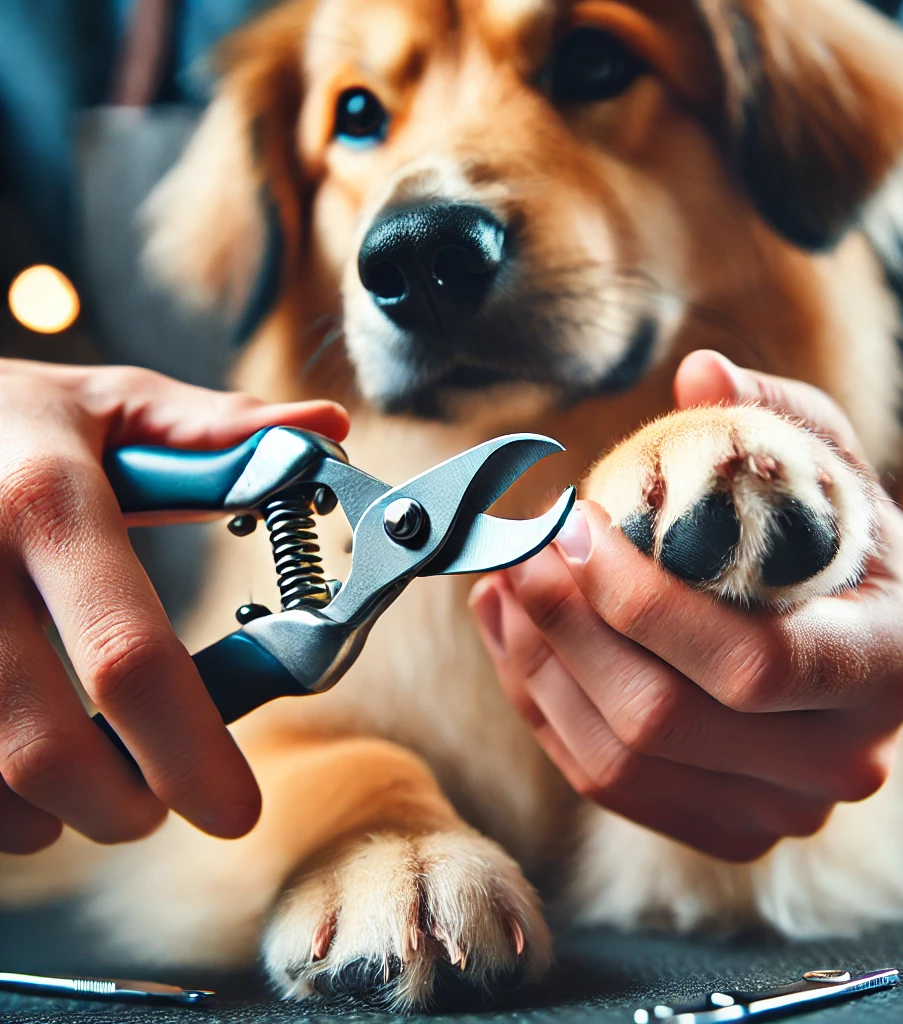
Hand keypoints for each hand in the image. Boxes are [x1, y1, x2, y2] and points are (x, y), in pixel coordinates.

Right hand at [0, 359, 347, 853]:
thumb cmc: (19, 421)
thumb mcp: (116, 403)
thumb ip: (219, 426)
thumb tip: (327, 427)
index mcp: (48, 502)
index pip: (129, 654)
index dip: (189, 748)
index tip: (236, 808)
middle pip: (43, 747)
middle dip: (124, 806)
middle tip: (163, 806)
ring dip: (55, 812)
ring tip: (102, 790)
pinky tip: (25, 779)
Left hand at [470, 352, 902, 860]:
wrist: (869, 631)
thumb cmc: (844, 535)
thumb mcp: (827, 459)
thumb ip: (770, 411)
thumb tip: (699, 372)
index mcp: (886, 665)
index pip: (748, 663)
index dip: (639, 602)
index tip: (572, 527)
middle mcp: (844, 758)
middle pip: (660, 720)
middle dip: (564, 627)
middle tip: (515, 552)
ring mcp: (782, 808)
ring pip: (616, 762)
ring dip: (535, 669)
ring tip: (499, 588)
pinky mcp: (727, 826)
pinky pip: (608, 783)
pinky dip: (545, 710)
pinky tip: (514, 640)